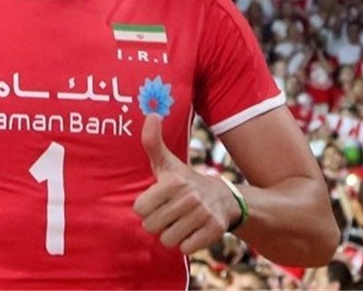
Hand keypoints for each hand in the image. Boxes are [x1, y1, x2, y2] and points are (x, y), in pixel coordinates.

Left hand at [133, 114, 237, 253]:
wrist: (223, 198)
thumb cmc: (184, 182)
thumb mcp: (166, 162)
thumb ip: (152, 141)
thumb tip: (151, 114)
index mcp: (173, 180)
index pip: (139, 208)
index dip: (145, 208)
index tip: (156, 201)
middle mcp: (189, 196)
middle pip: (151, 226)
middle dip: (157, 223)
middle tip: (168, 213)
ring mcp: (203, 214)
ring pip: (167, 240)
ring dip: (171, 234)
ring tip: (179, 222)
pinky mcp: (215, 230)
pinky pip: (185, 249)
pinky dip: (186, 244)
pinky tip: (191, 231)